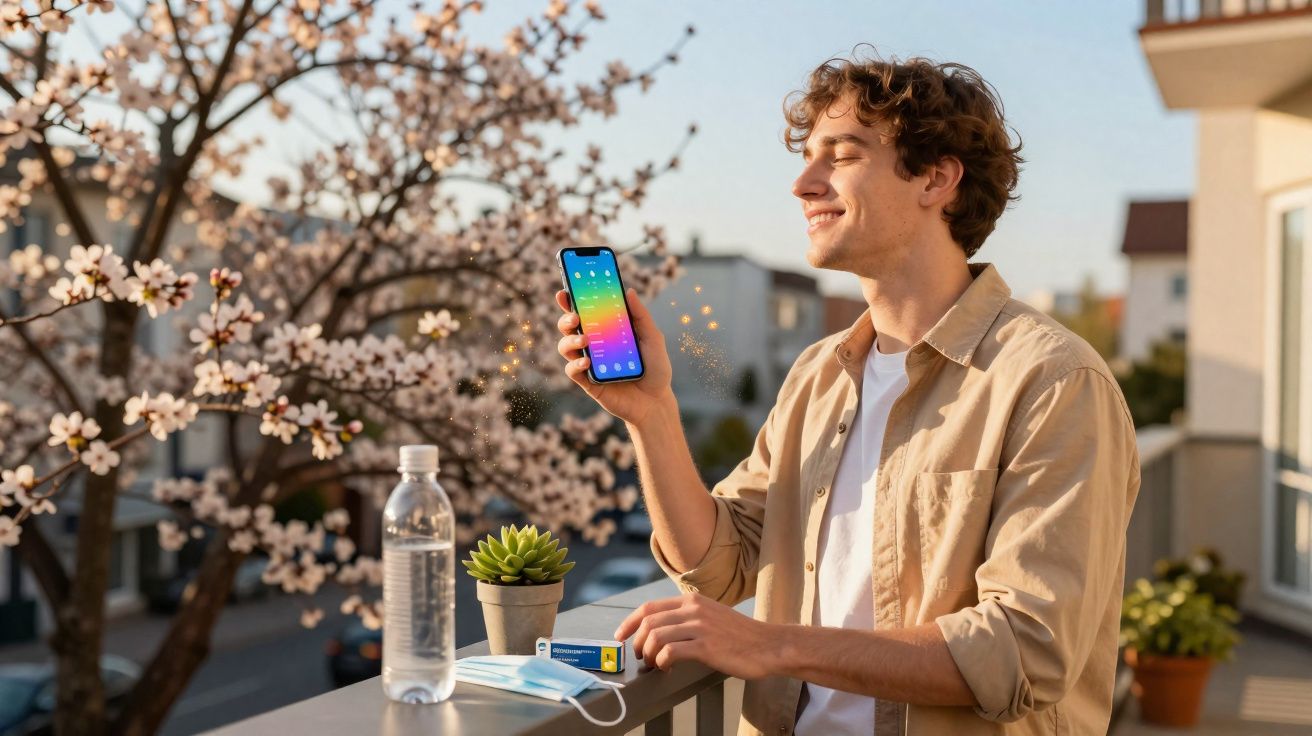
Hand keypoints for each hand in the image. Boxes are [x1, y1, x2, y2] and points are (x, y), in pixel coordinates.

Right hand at [554, 287, 674, 427]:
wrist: (657, 402)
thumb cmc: (655, 369)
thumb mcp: (653, 339)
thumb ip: (641, 316)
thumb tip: (629, 291)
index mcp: (606, 331)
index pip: (585, 312)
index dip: (571, 301)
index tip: (565, 291)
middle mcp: (594, 346)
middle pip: (569, 327)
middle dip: (566, 319)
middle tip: (575, 317)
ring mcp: (589, 364)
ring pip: (566, 347)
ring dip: (569, 341)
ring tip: (584, 341)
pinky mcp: (588, 382)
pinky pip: (572, 371)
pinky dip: (575, 364)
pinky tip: (586, 362)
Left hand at [613, 593, 781, 679]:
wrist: (768, 645)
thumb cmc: (739, 636)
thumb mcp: (711, 615)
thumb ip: (688, 617)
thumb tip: (658, 630)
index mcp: (692, 600)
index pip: (649, 607)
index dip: (629, 622)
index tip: (620, 636)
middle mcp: (694, 609)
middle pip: (648, 622)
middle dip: (637, 642)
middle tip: (641, 658)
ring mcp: (700, 626)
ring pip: (656, 637)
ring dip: (648, 654)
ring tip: (654, 665)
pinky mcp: (706, 646)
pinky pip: (670, 652)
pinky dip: (662, 662)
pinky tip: (668, 668)